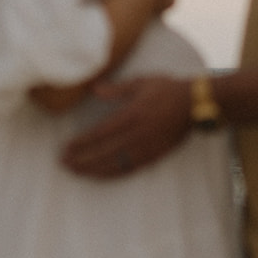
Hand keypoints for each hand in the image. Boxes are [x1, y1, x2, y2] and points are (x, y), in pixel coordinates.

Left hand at [61, 74, 190, 176]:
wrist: (194, 104)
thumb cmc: (166, 89)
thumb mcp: (141, 82)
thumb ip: (117, 89)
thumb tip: (95, 90)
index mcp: (131, 114)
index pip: (100, 133)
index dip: (81, 142)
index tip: (66, 148)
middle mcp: (136, 134)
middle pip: (103, 152)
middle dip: (82, 159)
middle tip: (64, 164)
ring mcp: (145, 147)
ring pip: (115, 163)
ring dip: (94, 169)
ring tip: (77, 172)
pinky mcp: (154, 155)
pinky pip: (130, 169)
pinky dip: (113, 174)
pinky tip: (101, 176)